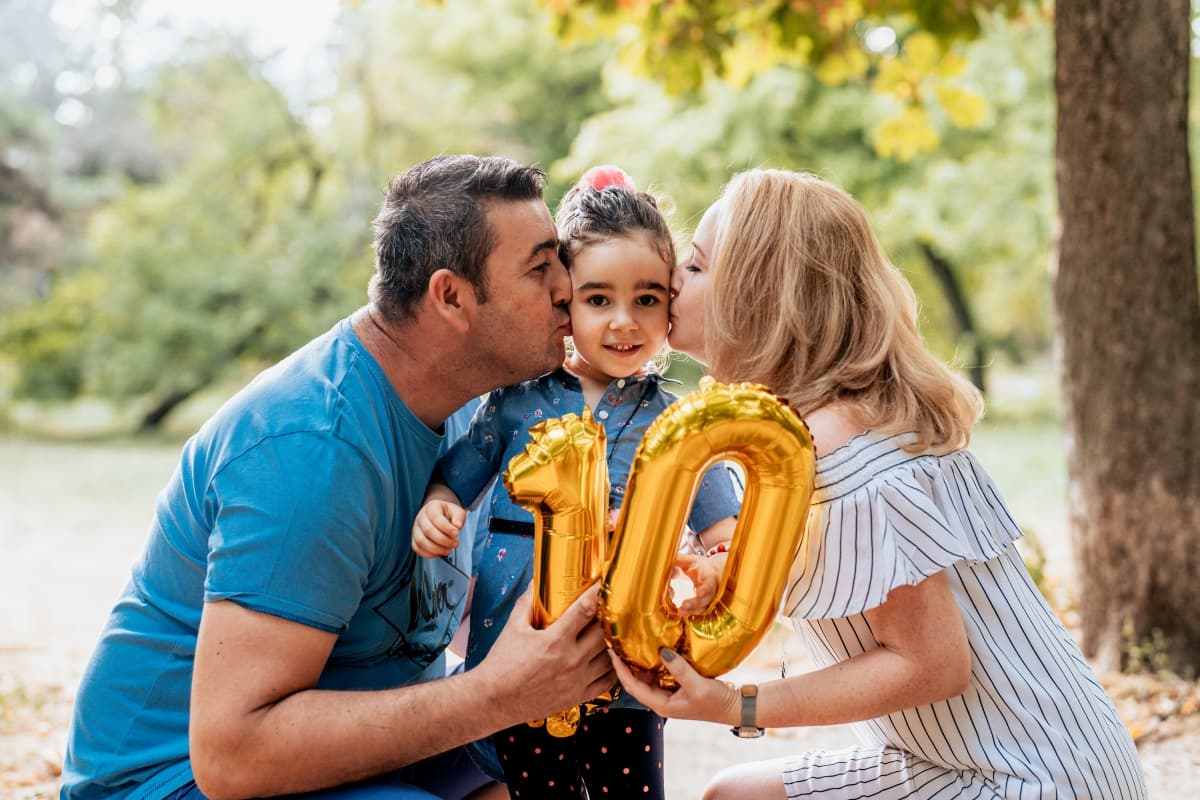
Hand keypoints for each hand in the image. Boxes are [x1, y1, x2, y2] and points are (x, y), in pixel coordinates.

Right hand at [412, 499, 464, 556]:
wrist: (441, 516)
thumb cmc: (448, 514)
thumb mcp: (457, 512)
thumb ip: (459, 517)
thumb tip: (457, 525)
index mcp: (432, 507)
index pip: (436, 517)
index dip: (446, 527)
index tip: (456, 533)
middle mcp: (421, 517)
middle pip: (428, 530)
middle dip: (444, 540)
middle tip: (455, 543)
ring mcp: (416, 529)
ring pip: (421, 541)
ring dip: (436, 549)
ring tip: (448, 549)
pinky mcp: (414, 539)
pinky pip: (417, 549)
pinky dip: (429, 554)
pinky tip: (440, 552)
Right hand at [480, 584, 613, 722]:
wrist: (495, 700)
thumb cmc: (502, 663)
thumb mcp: (513, 627)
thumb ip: (527, 602)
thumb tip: (536, 582)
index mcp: (555, 640)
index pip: (586, 609)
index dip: (597, 593)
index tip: (603, 583)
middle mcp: (571, 660)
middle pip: (604, 632)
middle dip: (606, 618)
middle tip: (607, 609)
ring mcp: (577, 680)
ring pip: (610, 657)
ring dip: (610, 643)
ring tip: (607, 634)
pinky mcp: (578, 697)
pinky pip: (608, 681)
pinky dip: (611, 669)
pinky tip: (606, 660)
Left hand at [608, 647, 738, 724]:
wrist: (736, 707)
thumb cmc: (717, 701)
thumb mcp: (697, 686)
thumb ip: (679, 670)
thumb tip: (662, 651)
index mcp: (661, 705)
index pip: (633, 687)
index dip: (620, 670)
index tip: (612, 652)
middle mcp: (662, 700)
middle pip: (636, 682)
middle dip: (625, 664)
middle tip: (617, 643)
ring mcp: (669, 693)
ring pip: (647, 676)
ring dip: (639, 662)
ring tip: (630, 642)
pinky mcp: (678, 686)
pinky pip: (660, 673)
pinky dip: (654, 661)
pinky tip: (653, 647)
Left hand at [673, 553, 721, 615]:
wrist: (712, 573)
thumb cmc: (701, 566)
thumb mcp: (691, 560)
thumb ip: (679, 559)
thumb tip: (664, 558)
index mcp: (709, 576)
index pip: (709, 583)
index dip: (705, 589)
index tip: (699, 593)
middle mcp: (711, 588)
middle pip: (706, 598)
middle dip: (695, 603)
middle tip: (683, 605)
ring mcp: (708, 597)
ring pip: (702, 606)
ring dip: (692, 610)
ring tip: (680, 611)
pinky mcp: (704, 604)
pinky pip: (699, 610)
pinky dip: (691, 612)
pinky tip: (681, 613)